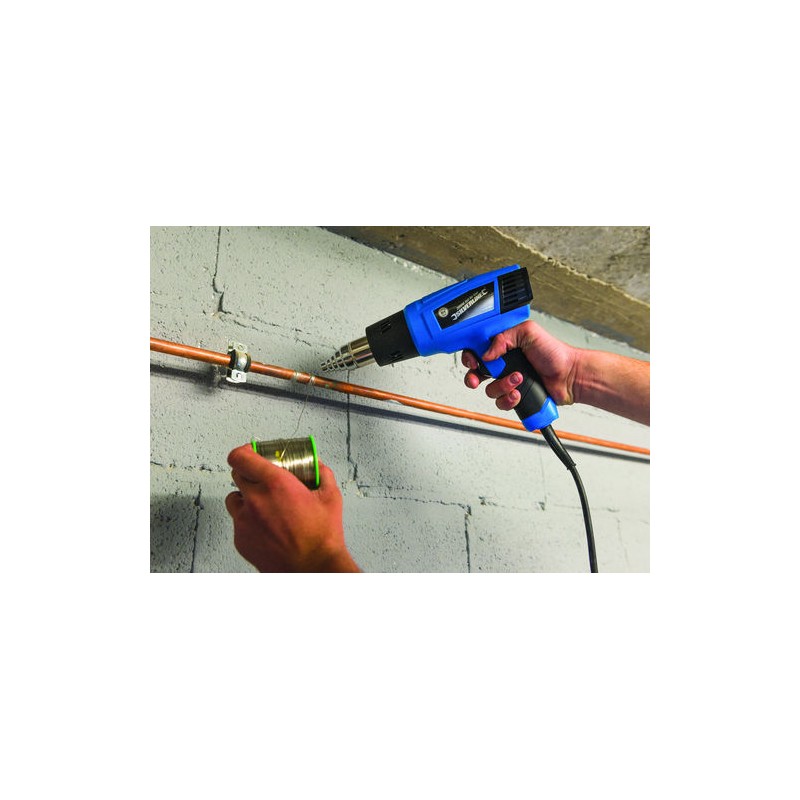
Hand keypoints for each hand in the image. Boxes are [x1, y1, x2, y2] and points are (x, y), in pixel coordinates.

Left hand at [225, 444, 359, 571]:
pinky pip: (238, 523)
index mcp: (275, 484)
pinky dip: (249, 521)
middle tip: (263, 479)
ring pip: (234, 499)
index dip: (244, 451)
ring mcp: (244, 522)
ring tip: (264, 506)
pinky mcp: (240, 540)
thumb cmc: (323, 535)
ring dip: (245, 497)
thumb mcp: (330, 496)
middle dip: (248, 473)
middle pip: (236, 474)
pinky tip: (268, 528)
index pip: (240, 457)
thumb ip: (321, 473)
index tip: (252, 452)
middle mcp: (255, 500)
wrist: (314, 568)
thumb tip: (316, 464)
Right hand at [462, 320, 577, 411]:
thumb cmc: (555, 354)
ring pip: (489, 389)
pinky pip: (501, 402)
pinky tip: (519, 393)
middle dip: (474, 376)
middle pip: (476, 372)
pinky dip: (508, 399)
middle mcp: (504, 364)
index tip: (472, 360)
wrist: (570, 377)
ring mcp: (508, 381)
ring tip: (518, 379)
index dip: (471, 356)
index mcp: (504, 346)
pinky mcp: (515, 396)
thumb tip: (486, 353)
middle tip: (478, 378)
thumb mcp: (528, 332)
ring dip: (502, 385)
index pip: (478, 349)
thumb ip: (504, 337)